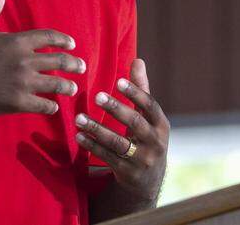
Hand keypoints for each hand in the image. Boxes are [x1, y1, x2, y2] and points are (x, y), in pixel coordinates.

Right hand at [0, 0, 86, 115]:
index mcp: (17, 41)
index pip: (49, 37)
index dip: (63, 40)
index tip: (72, 45)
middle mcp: (24, 61)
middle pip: (59, 61)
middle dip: (74, 64)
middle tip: (81, 67)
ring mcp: (23, 83)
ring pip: (56, 85)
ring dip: (67, 87)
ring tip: (72, 88)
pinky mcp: (19, 102)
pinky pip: (44, 105)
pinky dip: (51, 106)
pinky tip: (53, 106)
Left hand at [75, 58, 168, 203]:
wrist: (149, 179)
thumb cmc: (146, 137)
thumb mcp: (148, 116)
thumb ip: (142, 89)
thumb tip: (138, 60)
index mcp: (161, 124)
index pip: (151, 106)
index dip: (136, 93)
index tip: (119, 81)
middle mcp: (155, 142)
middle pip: (135, 123)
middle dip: (116, 109)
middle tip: (97, 96)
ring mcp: (141, 159)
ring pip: (118, 142)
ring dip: (97, 129)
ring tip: (79, 118)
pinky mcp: (127, 172)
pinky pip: (107, 157)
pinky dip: (92, 146)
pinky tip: (79, 136)